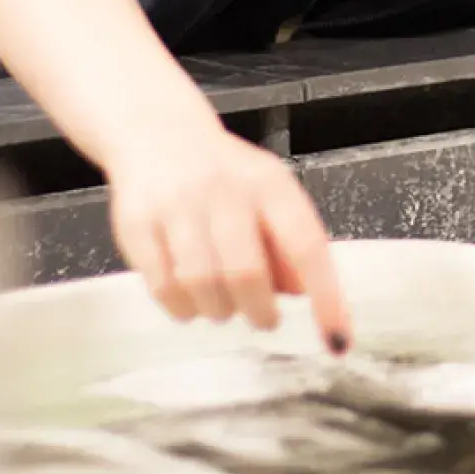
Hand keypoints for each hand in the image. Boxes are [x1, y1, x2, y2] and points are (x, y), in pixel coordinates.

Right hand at [103, 116, 352, 349]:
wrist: (158, 134)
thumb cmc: (226, 175)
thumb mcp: (270, 195)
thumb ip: (290, 244)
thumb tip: (308, 296)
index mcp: (269, 185)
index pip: (305, 246)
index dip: (325, 298)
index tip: (337, 339)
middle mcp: (224, 192)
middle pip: (246, 272)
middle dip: (260, 311)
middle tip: (265, 319)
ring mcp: (177, 207)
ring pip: (202, 285)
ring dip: (219, 310)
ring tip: (224, 305)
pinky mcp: (137, 225)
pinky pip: (163, 287)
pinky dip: (182, 307)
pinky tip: (191, 301)